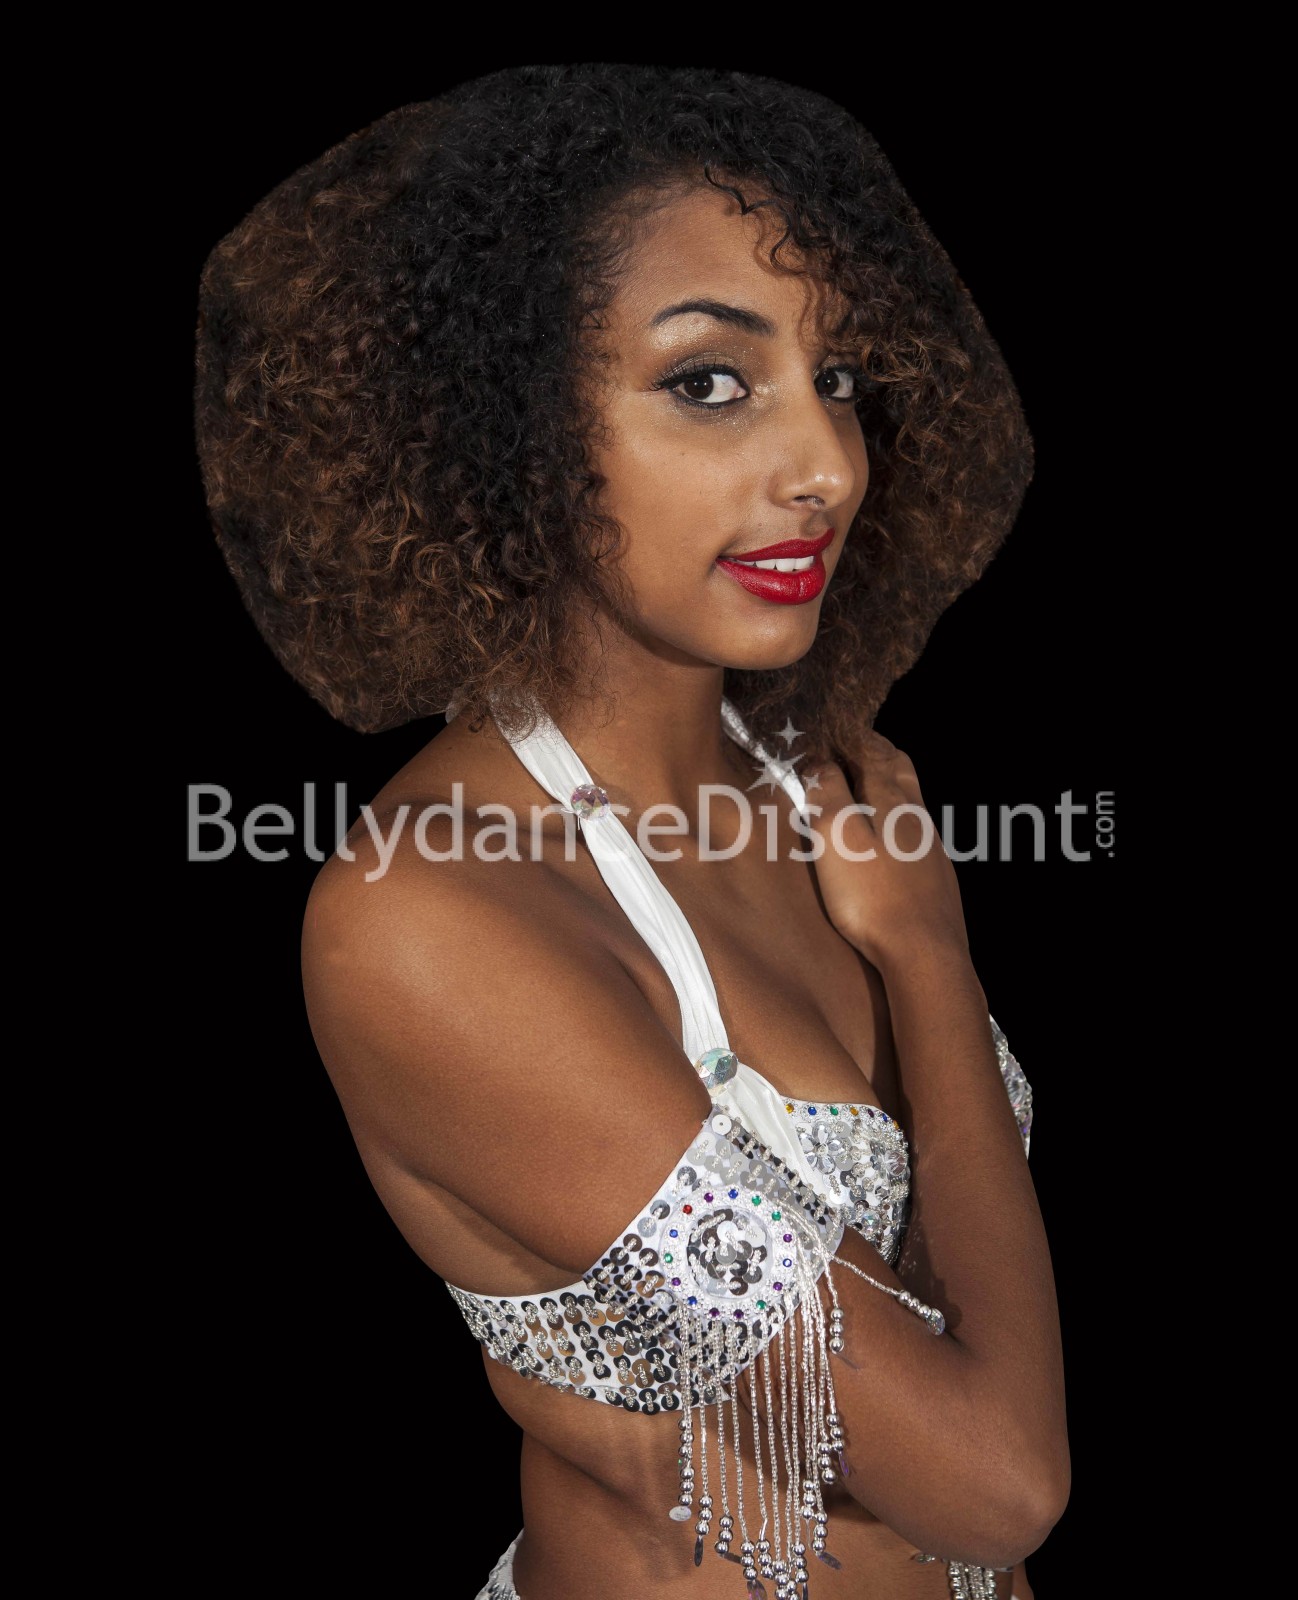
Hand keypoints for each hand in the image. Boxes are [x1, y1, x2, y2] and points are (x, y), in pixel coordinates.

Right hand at [804, 732, 969, 972]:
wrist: (926, 955)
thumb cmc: (874, 896)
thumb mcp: (835, 837)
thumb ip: (827, 794)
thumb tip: (821, 762)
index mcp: (892, 799)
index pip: (872, 751)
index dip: (848, 737)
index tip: (827, 731)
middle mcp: (918, 817)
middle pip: (900, 769)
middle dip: (876, 753)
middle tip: (851, 749)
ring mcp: (932, 850)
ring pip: (912, 802)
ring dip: (888, 787)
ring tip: (864, 790)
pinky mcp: (936, 880)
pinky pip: (916, 837)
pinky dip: (897, 823)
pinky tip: (887, 845)